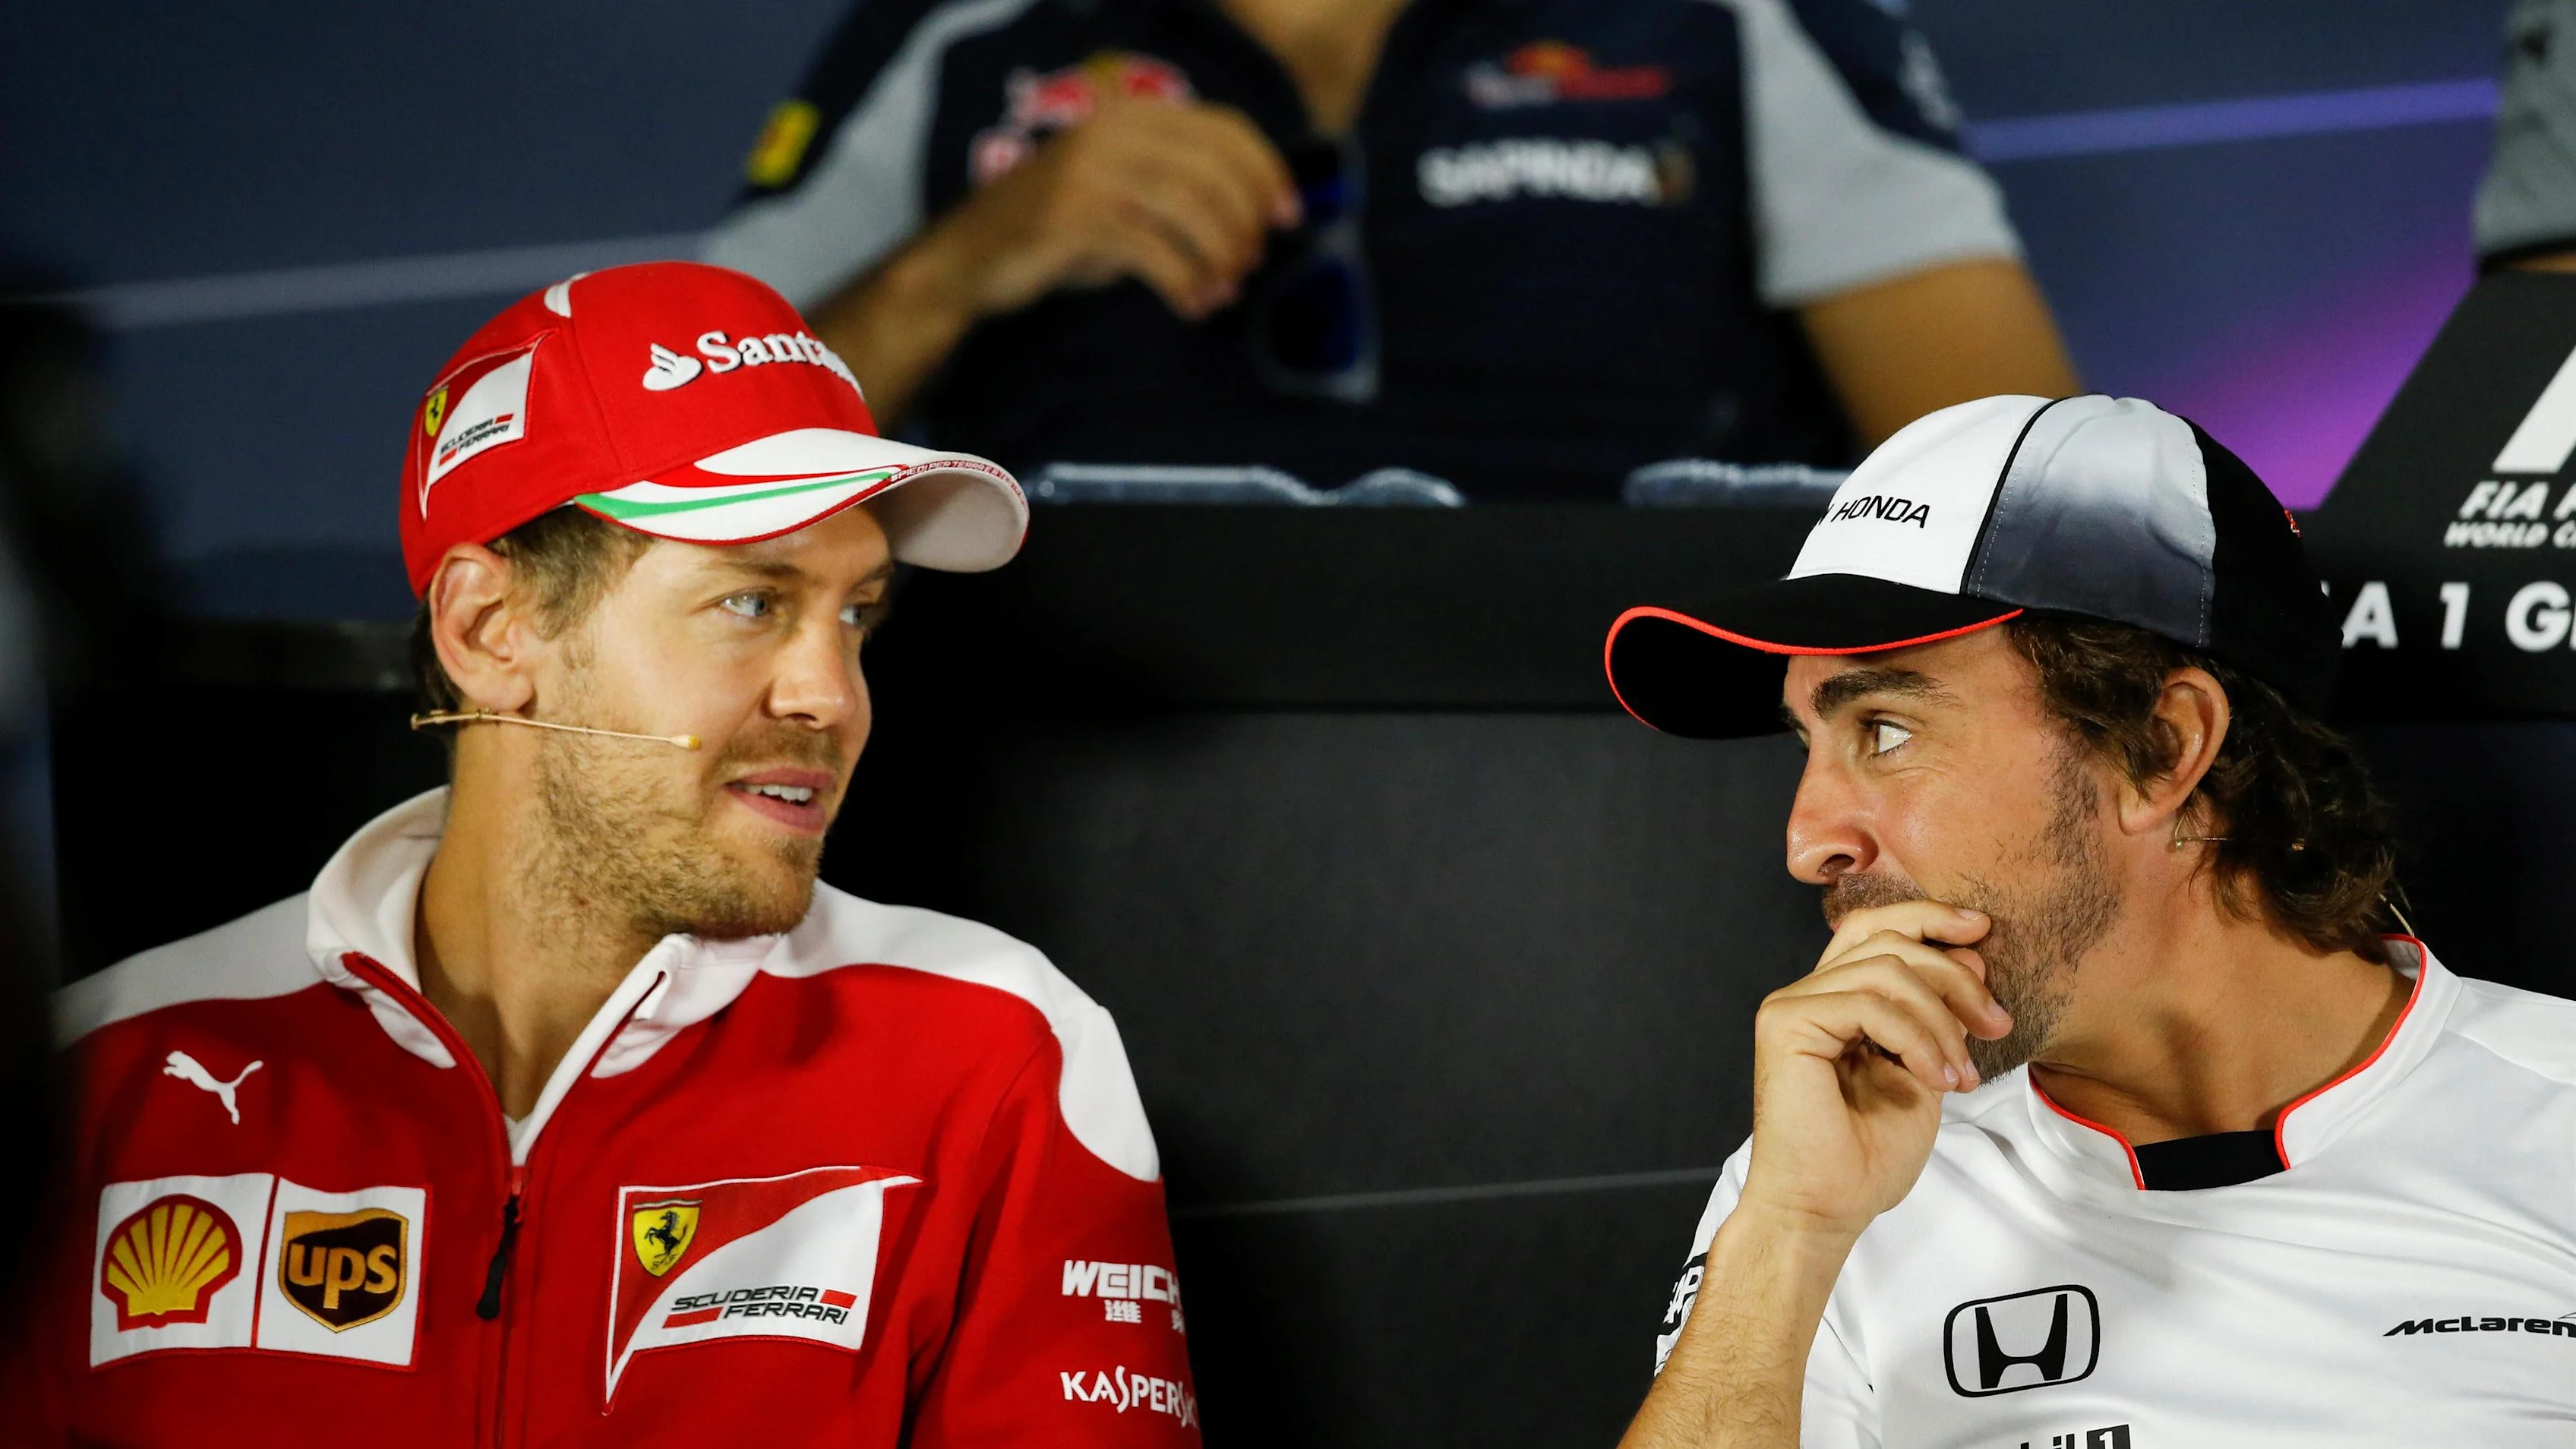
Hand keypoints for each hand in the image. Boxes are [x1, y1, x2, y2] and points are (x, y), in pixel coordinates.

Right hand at [933, 96, 1299, 321]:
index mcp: (1131, 116)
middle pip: (1215, 171)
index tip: (1288, 216)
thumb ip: (1175, 187)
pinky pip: (1156, 252)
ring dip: (1221, 257)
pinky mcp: (1076, 219)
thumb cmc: (1056, 231)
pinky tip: (1193, 305)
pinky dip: (1186, 283)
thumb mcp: (1120, 191)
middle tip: (1252, 262)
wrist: (970, 258)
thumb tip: (1254, 220)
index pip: (1223, 128)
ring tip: (1224, 291)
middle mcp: (1113, 133)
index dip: (1266, 171)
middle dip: (1246, 222)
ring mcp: (1092, 173)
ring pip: (1192, 211)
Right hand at [1736, 901, 2011, 1239]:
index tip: (1982, 932)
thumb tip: (1972, 954)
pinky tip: (1935, 1079)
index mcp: (1835, 999)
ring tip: (1961, 1075)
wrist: (1827, 1208)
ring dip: (1942, 1020)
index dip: (1928, 918)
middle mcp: (1807, 993)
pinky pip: (1870, 1004)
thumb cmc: (1867, 1155)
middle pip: (1888, 940)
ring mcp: (1792, 1004)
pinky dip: (1917, 1038)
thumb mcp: (1926, 1070)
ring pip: (1886, 970)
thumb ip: (1941, 1015)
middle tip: (1996, 1026)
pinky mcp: (1786, 1023)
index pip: (1877, 929)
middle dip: (1956, 977)